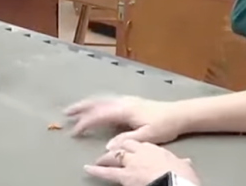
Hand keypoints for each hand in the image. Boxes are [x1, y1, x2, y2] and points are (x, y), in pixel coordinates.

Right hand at [64, 96, 186, 147]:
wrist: (179, 114)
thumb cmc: (164, 125)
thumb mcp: (147, 136)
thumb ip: (126, 140)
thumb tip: (108, 146)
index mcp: (124, 110)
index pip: (99, 115)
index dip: (85, 123)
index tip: (74, 131)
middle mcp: (123, 102)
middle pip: (97, 103)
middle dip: (81, 108)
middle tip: (66, 113)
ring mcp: (126, 100)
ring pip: (101, 100)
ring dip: (87, 104)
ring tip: (75, 110)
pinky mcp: (130, 102)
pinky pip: (107, 100)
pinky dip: (96, 103)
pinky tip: (95, 107)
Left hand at [85, 140, 200, 185]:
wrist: (175, 181)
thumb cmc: (181, 174)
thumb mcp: (183, 165)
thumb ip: (181, 162)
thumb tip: (186, 162)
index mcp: (153, 148)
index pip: (137, 143)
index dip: (130, 146)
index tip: (127, 148)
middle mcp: (140, 152)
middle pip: (123, 148)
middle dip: (115, 151)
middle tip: (107, 154)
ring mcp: (130, 163)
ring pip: (113, 157)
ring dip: (103, 159)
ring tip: (95, 162)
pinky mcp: (124, 176)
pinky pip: (107, 172)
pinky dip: (97, 171)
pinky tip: (88, 169)